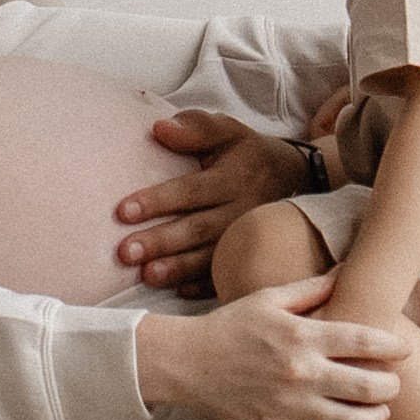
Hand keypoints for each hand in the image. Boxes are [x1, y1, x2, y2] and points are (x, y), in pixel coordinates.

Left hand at [116, 112, 309, 293]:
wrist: (295, 179)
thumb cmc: (247, 153)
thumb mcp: (229, 130)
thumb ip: (196, 128)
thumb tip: (159, 129)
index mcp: (234, 178)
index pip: (191, 190)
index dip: (158, 201)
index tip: (123, 211)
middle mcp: (242, 211)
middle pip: (198, 229)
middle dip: (162, 241)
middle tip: (125, 252)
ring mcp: (248, 238)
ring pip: (210, 257)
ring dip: (178, 269)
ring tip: (147, 275)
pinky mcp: (251, 257)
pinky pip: (228, 276)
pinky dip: (204, 286)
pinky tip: (179, 291)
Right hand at [136, 273, 404, 419]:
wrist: (187, 361)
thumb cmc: (230, 325)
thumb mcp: (269, 298)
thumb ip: (311, 288)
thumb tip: (347, 270)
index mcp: (302, 335)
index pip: (363, 340)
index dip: (392, 345)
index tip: (403, 349)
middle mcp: (301, 372)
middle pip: (367, 386)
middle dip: (391, 386)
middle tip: (394, 383)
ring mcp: (290, 406)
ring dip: (375, 418)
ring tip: (378, 411)